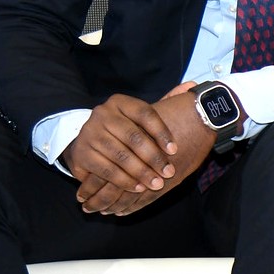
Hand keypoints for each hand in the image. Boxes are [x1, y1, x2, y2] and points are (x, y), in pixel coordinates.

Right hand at [63, 94, 177, 214]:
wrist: (88, 143)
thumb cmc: (124, 130)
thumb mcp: (140, 117)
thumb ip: (166, 103)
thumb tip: (192, 86)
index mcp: (119, 102)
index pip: (145, 113)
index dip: (162, 132)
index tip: (175, 150)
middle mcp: (102, 114)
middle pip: (133, 136)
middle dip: (154, 158)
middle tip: (168, 173)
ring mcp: (89, 133)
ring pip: (121, 155)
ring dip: (142, 173)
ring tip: (156, 184)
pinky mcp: (81, 153)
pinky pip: (106, 170)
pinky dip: (124, 181)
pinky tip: (138, 187)